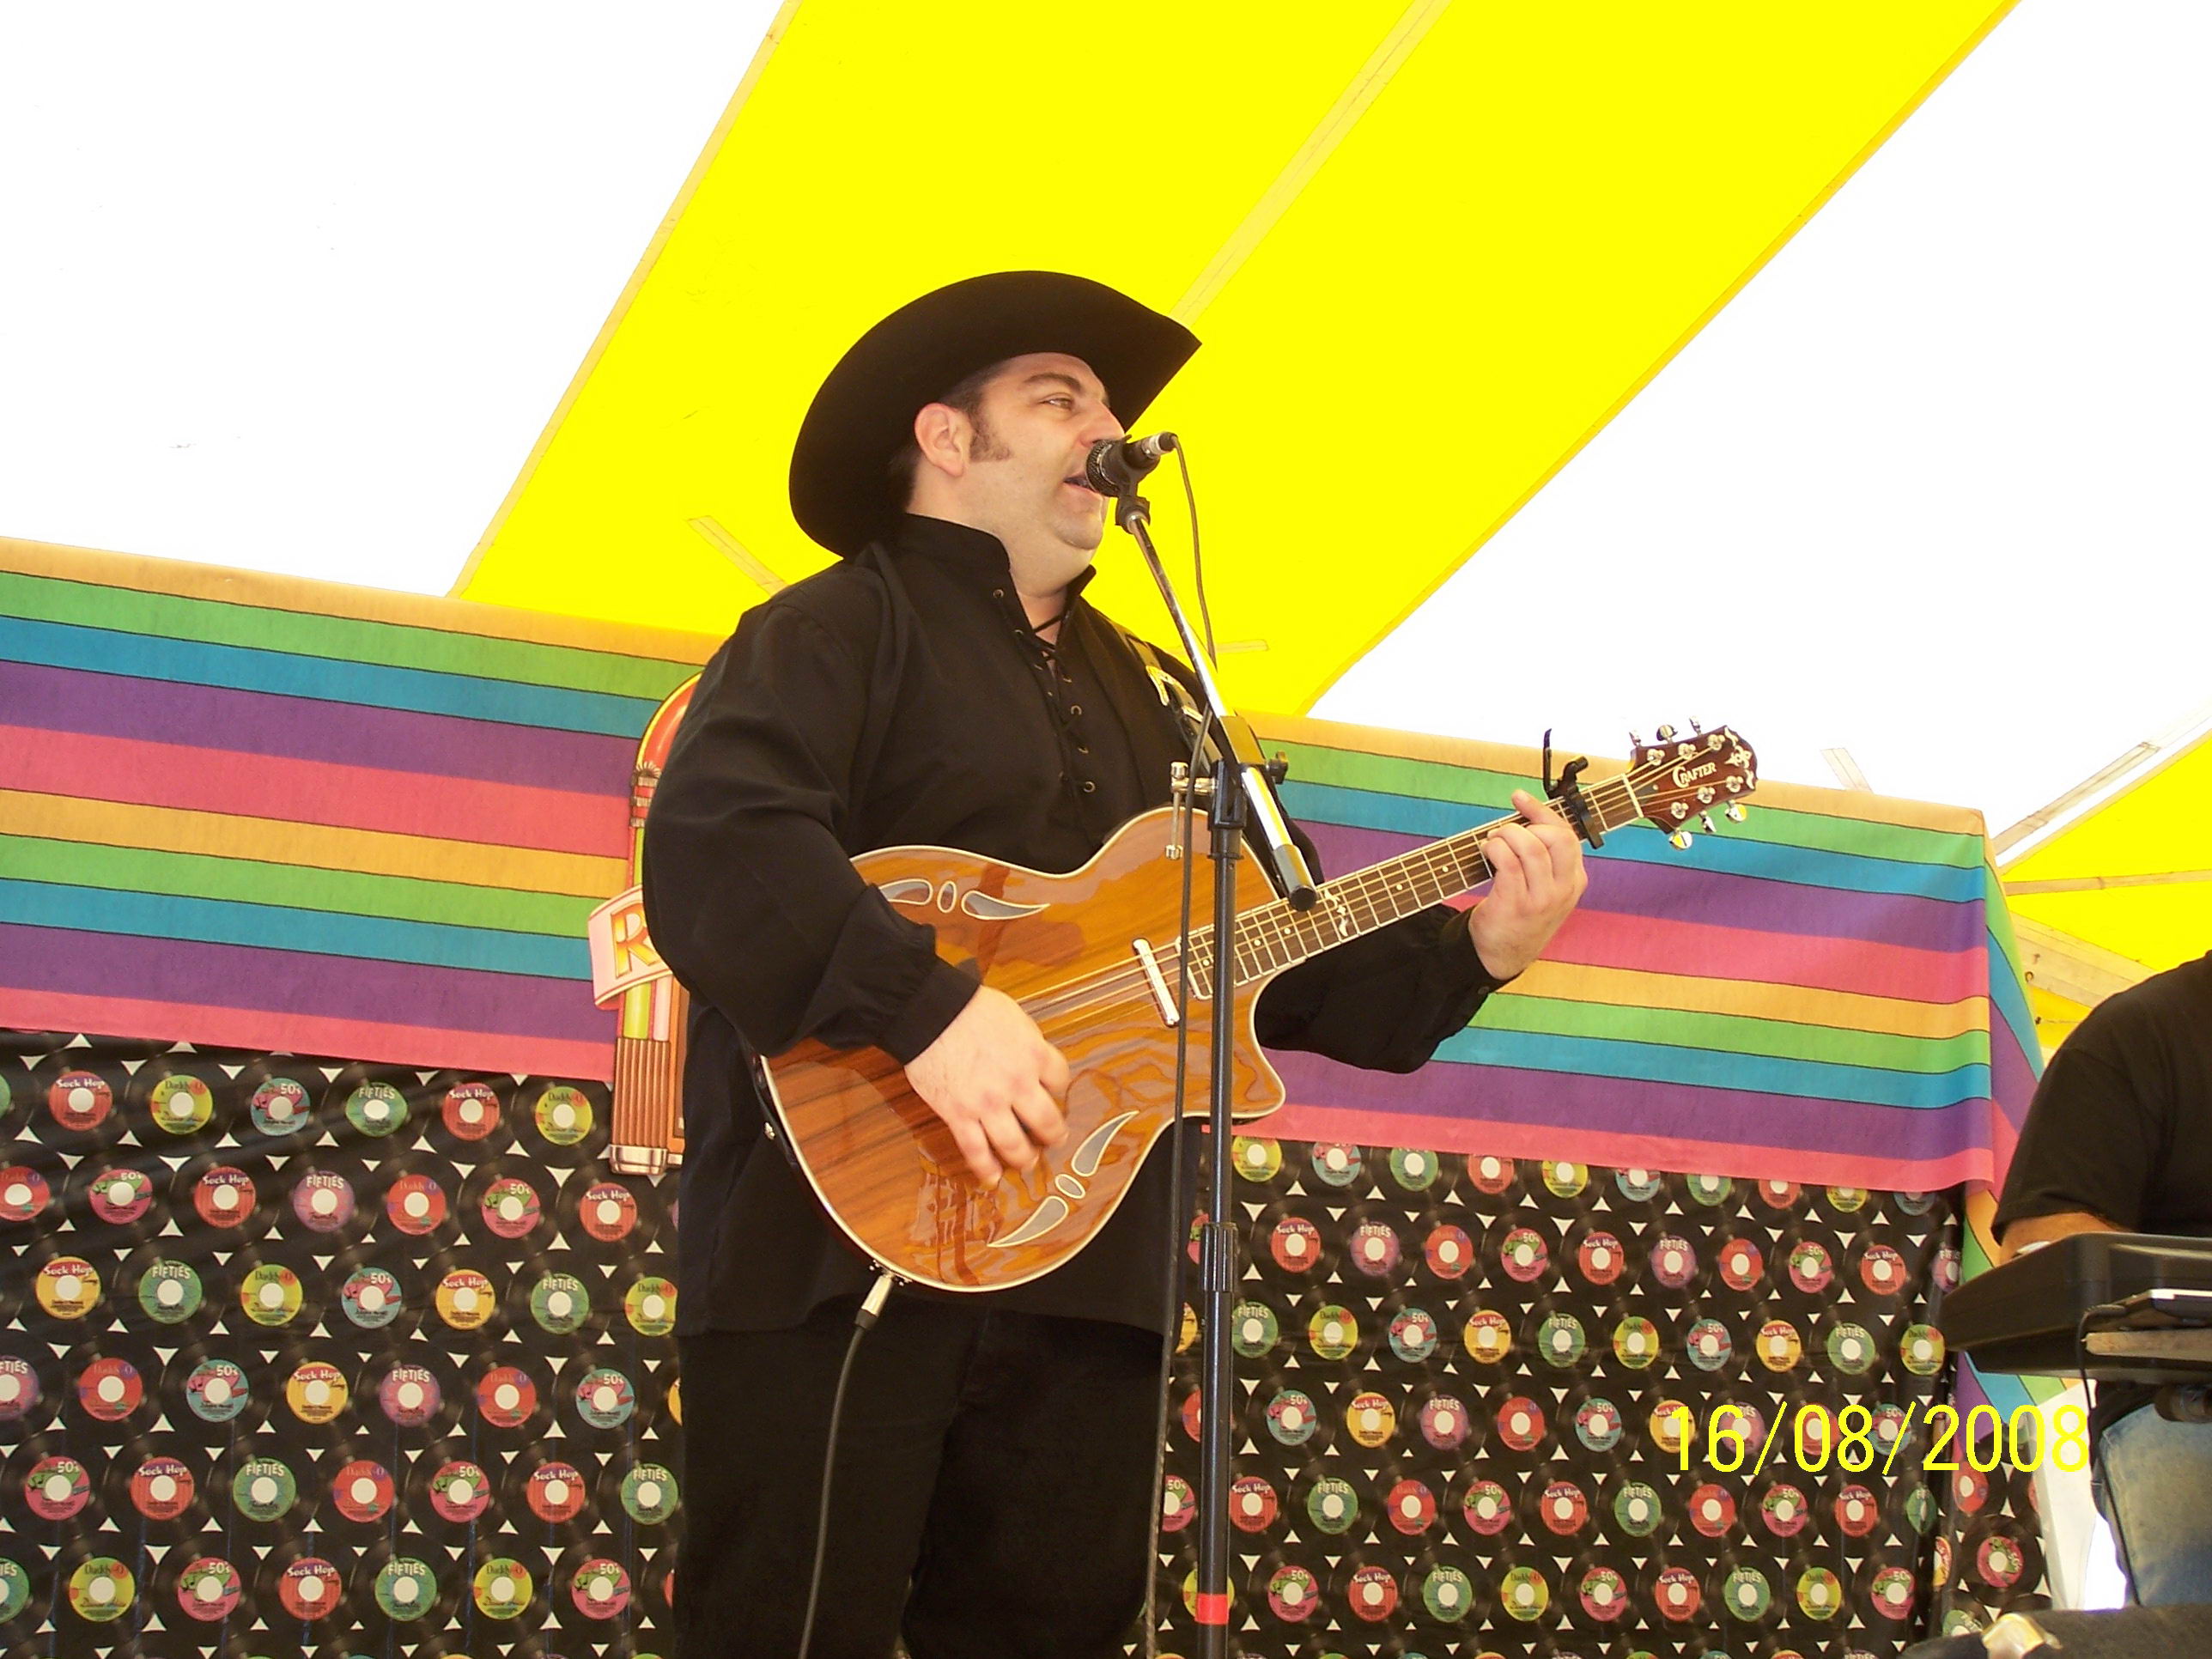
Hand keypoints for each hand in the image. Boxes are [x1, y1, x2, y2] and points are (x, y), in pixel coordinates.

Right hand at [903, 985, 1068, 1187]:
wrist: (930, 1011)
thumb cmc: (968, 1006)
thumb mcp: (1013, 1016)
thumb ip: (1026, 1041)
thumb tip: (1031, 1055)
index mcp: (1034, 1055)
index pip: (1060, 1079)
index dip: (1058, 1088)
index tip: (1054, 1092)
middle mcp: (1017, 1084)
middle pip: (1046, 1120)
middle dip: (1053, 1133)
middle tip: (1055, 1138)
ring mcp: (988, 1104)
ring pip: (1014, 1144)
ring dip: (1025, 1157)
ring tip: (1028, 1161)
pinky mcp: (958, 1115)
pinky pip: (975, 1150)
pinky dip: (986, 1168)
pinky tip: (993, 1177)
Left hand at [1467, 789, 1587, 980]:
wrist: (1504, 953)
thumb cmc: (1520, 910)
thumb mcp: (1544, 884)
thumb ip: (1541, 852)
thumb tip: (1523, 809)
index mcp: (1575, 880)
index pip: (1567, 835)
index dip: (1542, 811)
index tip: (1519, 798)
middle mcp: (1563, 890)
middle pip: (1556, 838)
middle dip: (1525, 825)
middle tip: (1503, 833)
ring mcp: (1542, 900)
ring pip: (1531, 847)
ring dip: (1506, 836)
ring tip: (1492, 842)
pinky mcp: (1517, 906)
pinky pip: (1509, 864)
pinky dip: (1495, 849)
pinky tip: (1486, 851)